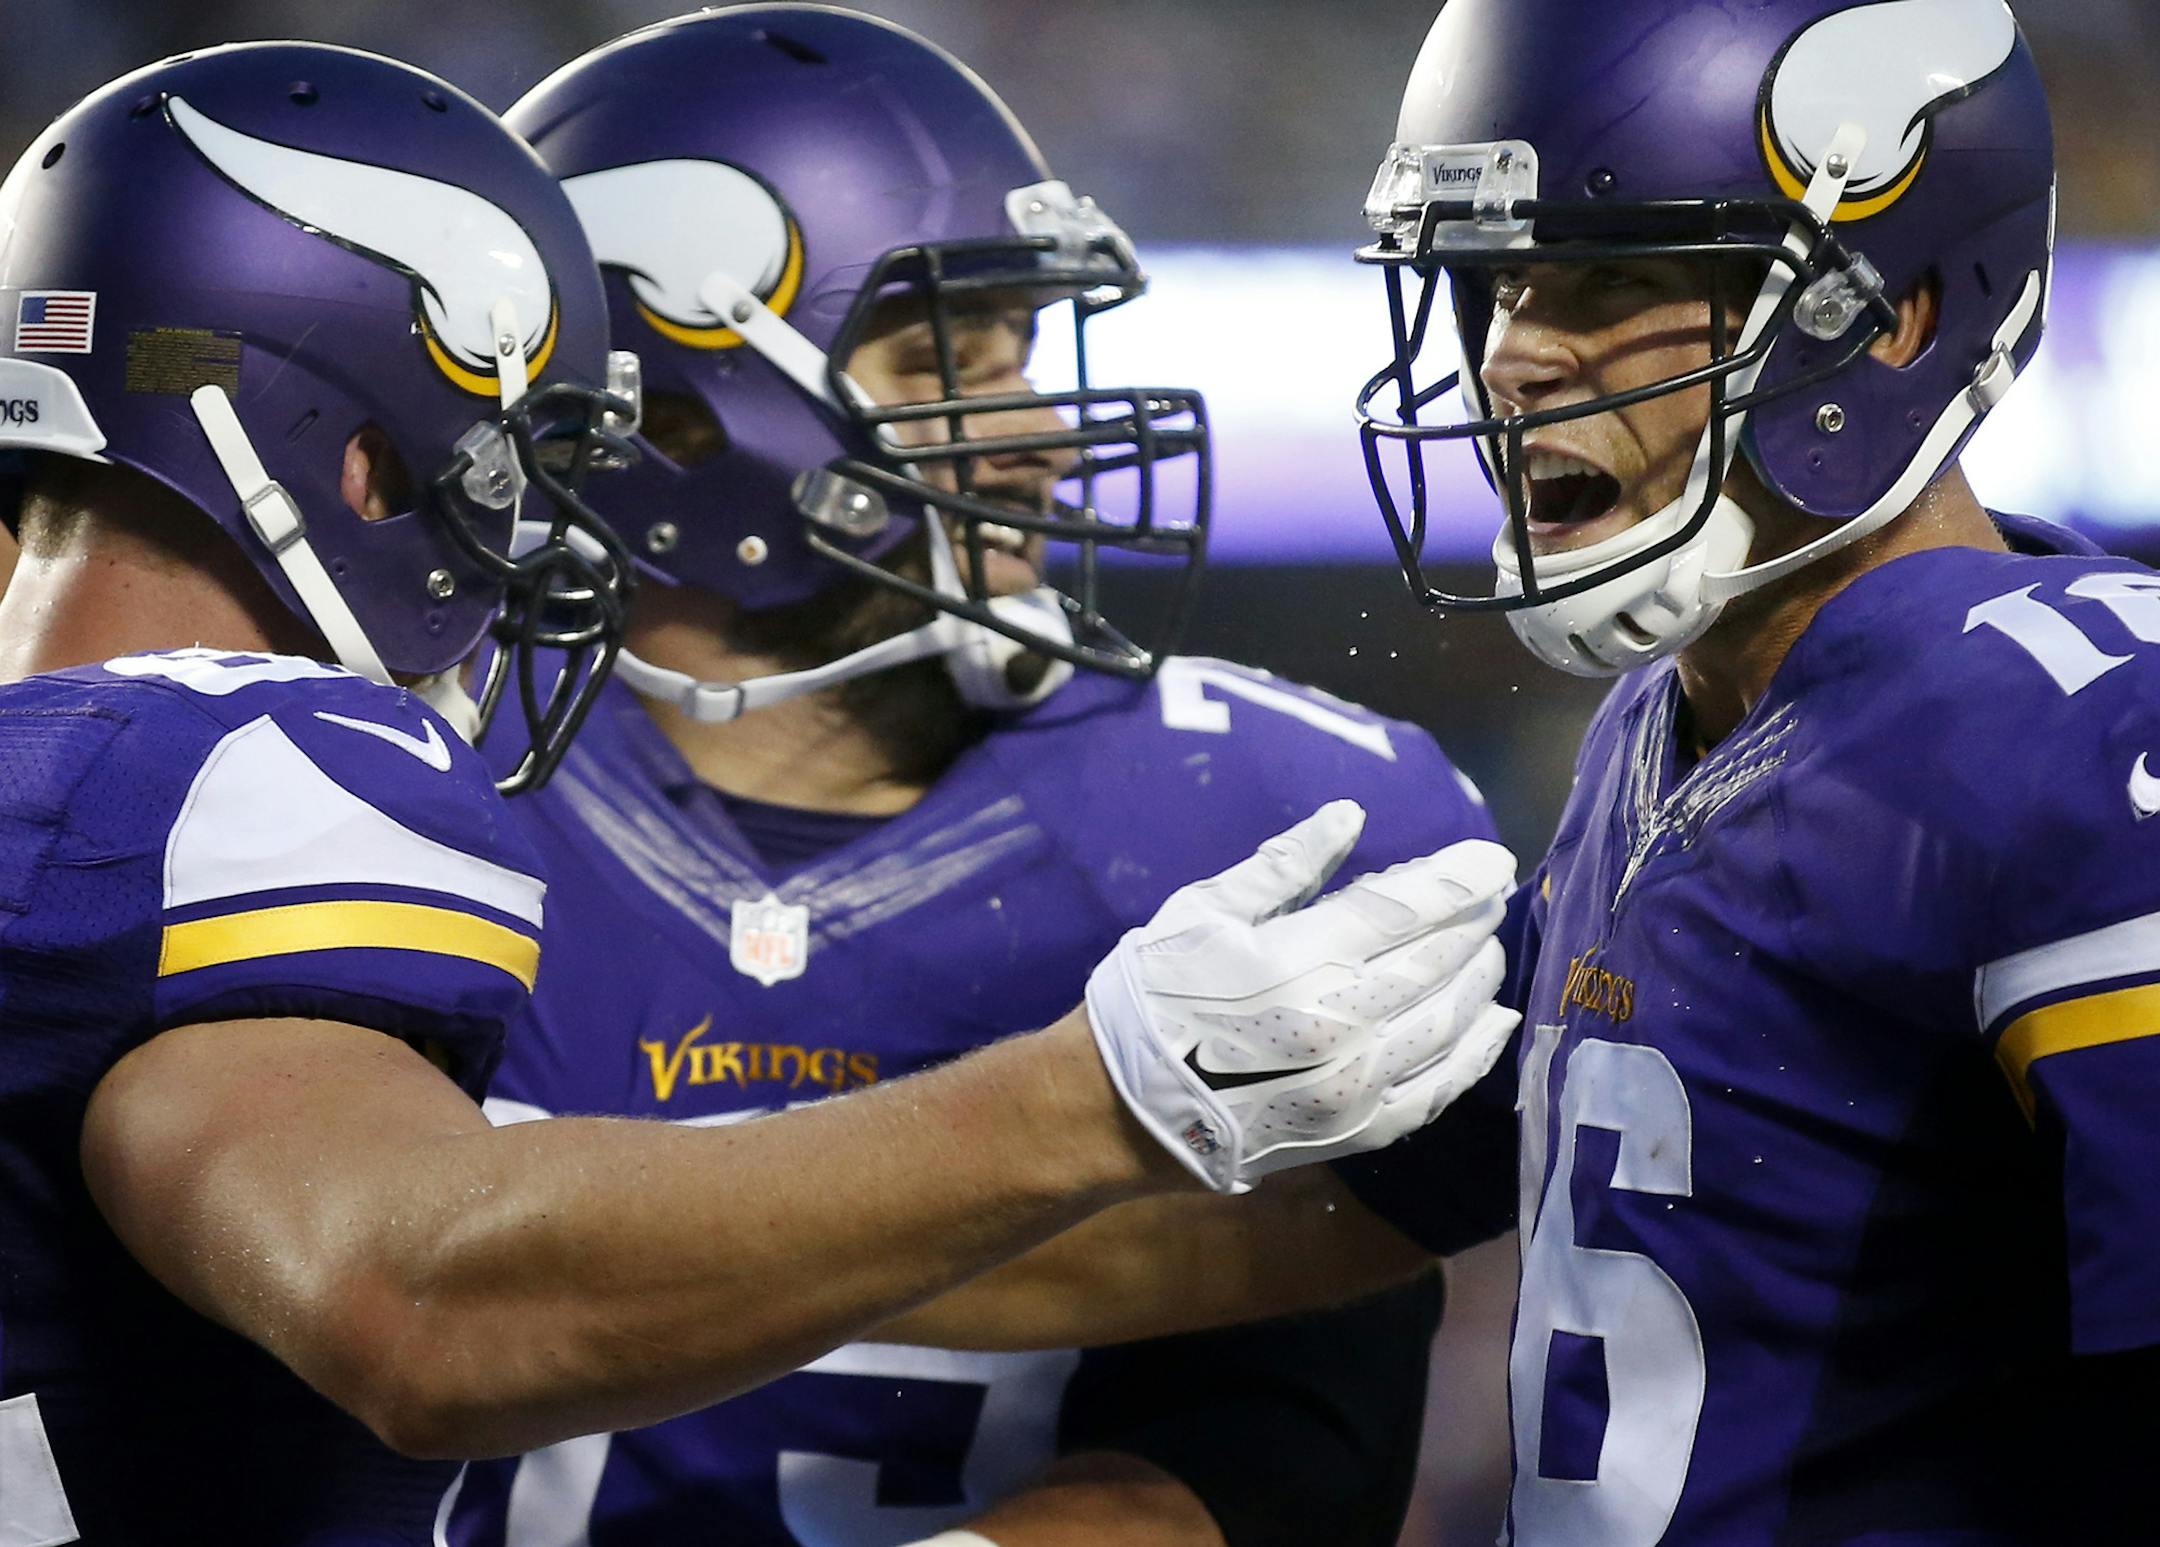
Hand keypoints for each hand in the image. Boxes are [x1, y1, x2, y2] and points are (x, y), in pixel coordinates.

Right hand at [1085, 801, 1518, 1193]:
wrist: (1116, 1110)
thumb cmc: (1153, 995)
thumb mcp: (1202, 910)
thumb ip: (1284, 866)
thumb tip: (1350, 816)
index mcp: (1301, 958)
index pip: (1407, 906)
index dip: (1458, 876)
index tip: (1494, 856)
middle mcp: (1343, 1021)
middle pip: (1438, 959)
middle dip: (1475, 919)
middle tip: (1493, 893)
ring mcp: (1357, 1083)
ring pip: (1451, 1020)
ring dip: (1481, 978)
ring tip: (1489, 948)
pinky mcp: (1358, 1131)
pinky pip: (1438, 1089)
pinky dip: (1476, 1053)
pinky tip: (1495, 1023)